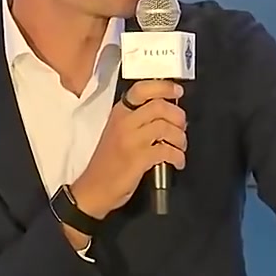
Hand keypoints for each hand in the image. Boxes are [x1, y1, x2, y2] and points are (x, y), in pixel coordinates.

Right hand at [70, 80, 186, 219]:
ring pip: (165, 127)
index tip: (178, 91)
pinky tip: (177, 162)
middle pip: (159, 106)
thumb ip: (139, 120)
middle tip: (182, 127)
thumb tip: (169, 115)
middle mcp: (124, 122)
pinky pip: (166, 150)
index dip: (164, 87)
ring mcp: (130, 140)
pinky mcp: (137, 159)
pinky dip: (177, 156)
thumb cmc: (108, 161)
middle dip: (178, 116)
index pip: (141, 89)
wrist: (94, 188)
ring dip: (180, 138)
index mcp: (119, 113)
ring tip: (180, 147)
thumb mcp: (119, 132)